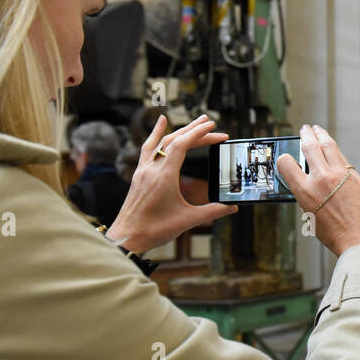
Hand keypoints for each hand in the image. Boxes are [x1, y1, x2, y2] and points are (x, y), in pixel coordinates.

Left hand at [104, 114, 236, 254]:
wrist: (126, 238)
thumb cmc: (154, 230)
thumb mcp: (187, 221)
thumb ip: (212, 212)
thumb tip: (233, 207)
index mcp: (163, 176)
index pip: (182, 145)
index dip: (199, 134)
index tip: (215, 128)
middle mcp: (152, 169)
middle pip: (174, 140)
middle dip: (194, 129)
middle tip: (212, 122)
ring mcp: (143, 170)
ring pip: (161, 141)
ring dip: (179, 129)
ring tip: (194, 121)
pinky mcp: (139, 175)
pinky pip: (148, 148)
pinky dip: (156, 133)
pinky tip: (162, 123)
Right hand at [275, 124, 359, 256]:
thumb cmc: (341, 238)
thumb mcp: (314, 220)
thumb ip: (311, 201)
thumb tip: (312, 191)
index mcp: (305, 193)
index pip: (286, 164)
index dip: (284, 158)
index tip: (286, 156)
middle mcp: (321, 179)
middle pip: (310, 147)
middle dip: (306, 135)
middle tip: (305, 129)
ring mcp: (340, 175)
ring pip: (328, 146)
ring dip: (322, 135)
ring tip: (318, 130)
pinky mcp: (355, 176)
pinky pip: (342, 157)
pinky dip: (336, 150)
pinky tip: (334, 148)